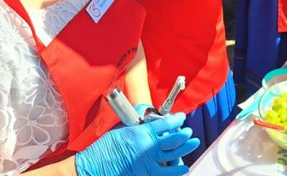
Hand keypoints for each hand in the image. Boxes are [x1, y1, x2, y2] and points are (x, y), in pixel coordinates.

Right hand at [75, 113, 199, 175]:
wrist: (93, 168)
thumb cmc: (105, 149)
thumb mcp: (122, 130)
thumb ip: (139, 127)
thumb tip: (149, 122)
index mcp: (141, 133)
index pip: (166, 123)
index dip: (177, 119)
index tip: (181, 117)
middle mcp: (148, 148)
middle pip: (174, 139)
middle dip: (184, 135)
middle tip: (189, 132)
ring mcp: (148, 163)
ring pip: (174, 156)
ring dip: (185, 149)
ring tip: (193, 143)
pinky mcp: (145, 175)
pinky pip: (165, 173)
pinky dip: (176, 171)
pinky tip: (183, 168)